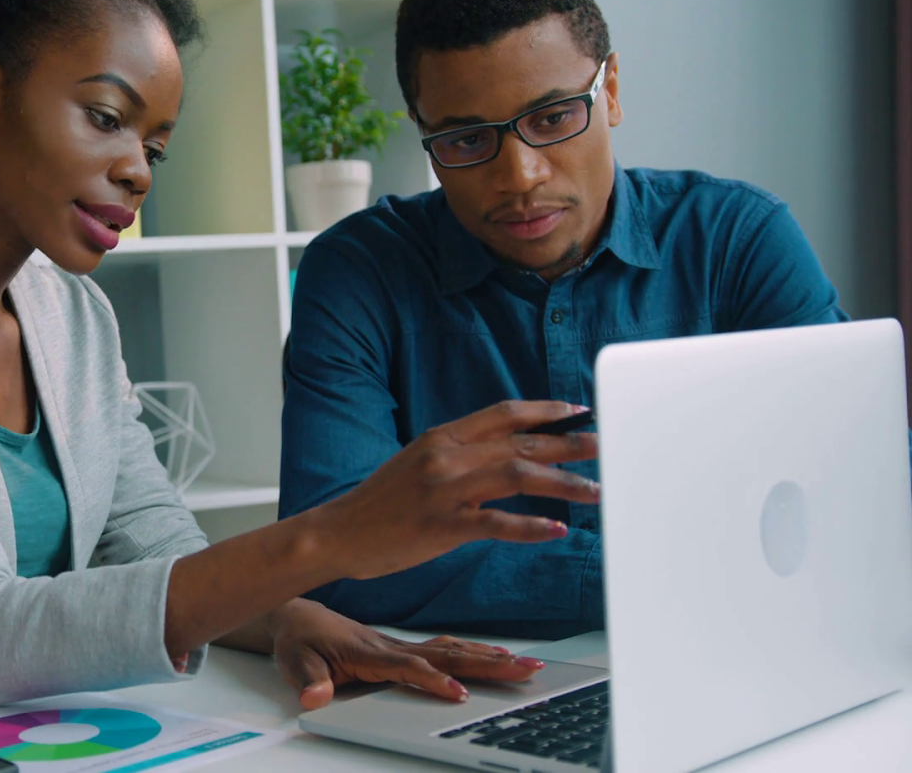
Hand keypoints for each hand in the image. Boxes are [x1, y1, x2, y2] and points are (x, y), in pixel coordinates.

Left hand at [268, 600, 545, 708]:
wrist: (296, 617)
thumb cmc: (298, 641)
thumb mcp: (293, 662)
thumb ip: (308, 680)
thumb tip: (314, 696)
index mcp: (367, 652)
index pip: (407, 667)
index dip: (432, 680)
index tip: (459, 694)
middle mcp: (390, 646)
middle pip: (444, 655)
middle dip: (485, 665)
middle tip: (522, 671)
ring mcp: (400, 645)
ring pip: (451, 650)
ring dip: (488, 657)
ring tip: (525, 664)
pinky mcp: (403, 647)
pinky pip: (445, 649)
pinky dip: (473, 651)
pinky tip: (496, 656)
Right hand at [312, 400, 599, 581]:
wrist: (338, 532)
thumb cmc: (379, 504)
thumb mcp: (417, 463)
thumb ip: (457, 454)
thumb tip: (503, 454)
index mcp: (441, 436)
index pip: (504, 413)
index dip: (546, 411)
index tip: (579, 411)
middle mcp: (446, 455)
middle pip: (521, 442)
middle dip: (569, 444)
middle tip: (603, 446)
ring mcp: (445, 489)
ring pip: (518, 475)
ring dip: (562, 482)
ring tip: (594, 490)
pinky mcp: (442, 525)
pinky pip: (497, 523)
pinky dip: (530, 526)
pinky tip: (556, 530)